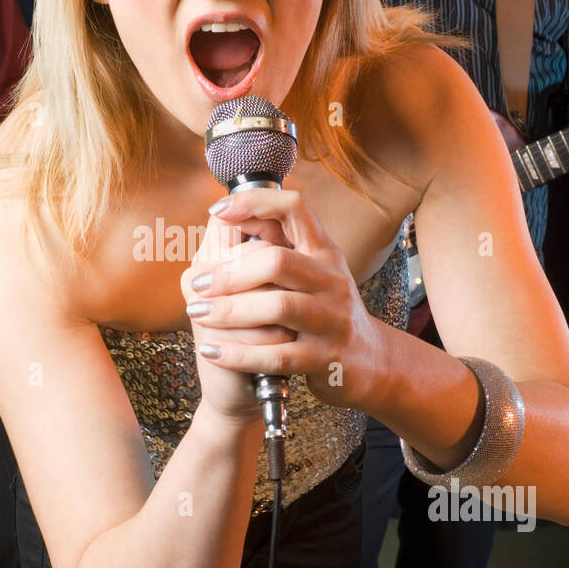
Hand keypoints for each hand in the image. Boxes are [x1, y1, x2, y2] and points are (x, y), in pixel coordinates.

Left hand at [182, 188, 384, 409]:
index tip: (219, 210)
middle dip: (230, 272)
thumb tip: (224, 222)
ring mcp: (333, 320)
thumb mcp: (312, 274)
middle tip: (198, 285)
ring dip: (230, 310)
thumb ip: (277, 250)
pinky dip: (238, 354)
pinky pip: (277, 355)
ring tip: (199, 313)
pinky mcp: (326, 358)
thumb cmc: (325, 314)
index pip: (294, 208)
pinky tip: (212, 353)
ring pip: (278, 306)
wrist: (370, 364)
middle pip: (278, 261)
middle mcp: (333, 281)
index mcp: (324, 253)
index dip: (254, 203)